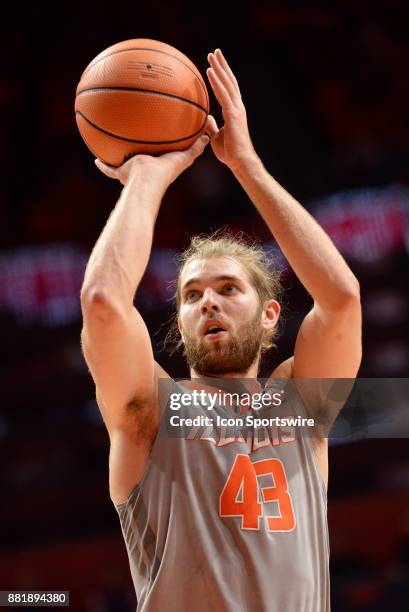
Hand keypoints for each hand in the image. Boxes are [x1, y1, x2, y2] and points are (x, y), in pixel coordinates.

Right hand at [94, 134, 209, 186]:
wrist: (148, 179)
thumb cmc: (166, 171)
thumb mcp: (183, 158)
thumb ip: (195, 148)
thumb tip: (207, 137)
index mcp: (158, 166)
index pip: (159, 158)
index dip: (160, 153)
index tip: (159, 146)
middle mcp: (144, 170)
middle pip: (140, 160)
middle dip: (138, 154)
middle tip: (135, 144)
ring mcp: (132, 172)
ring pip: (123, 165)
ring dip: (118, 158)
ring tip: (112, 148)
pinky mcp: (121, 173)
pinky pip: (109, 169)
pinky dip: (102, 165)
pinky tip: (95, 159)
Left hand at [205, 49, 257, 171]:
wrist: (240, 162)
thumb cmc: (229, 153)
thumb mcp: (216, 137)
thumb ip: (211, 126)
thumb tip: (205, 118)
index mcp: (234, 111)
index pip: (228, 89)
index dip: (223, 75)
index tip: (216, 64)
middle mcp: (237, 107)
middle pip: (230, 81)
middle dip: (222, 65)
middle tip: (215, 51)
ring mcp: (236, 109)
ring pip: (227, 83)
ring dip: (219, 68)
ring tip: (211, 54)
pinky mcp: (233, 114)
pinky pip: (223, 94)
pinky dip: (216, 81)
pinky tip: (210, 71)